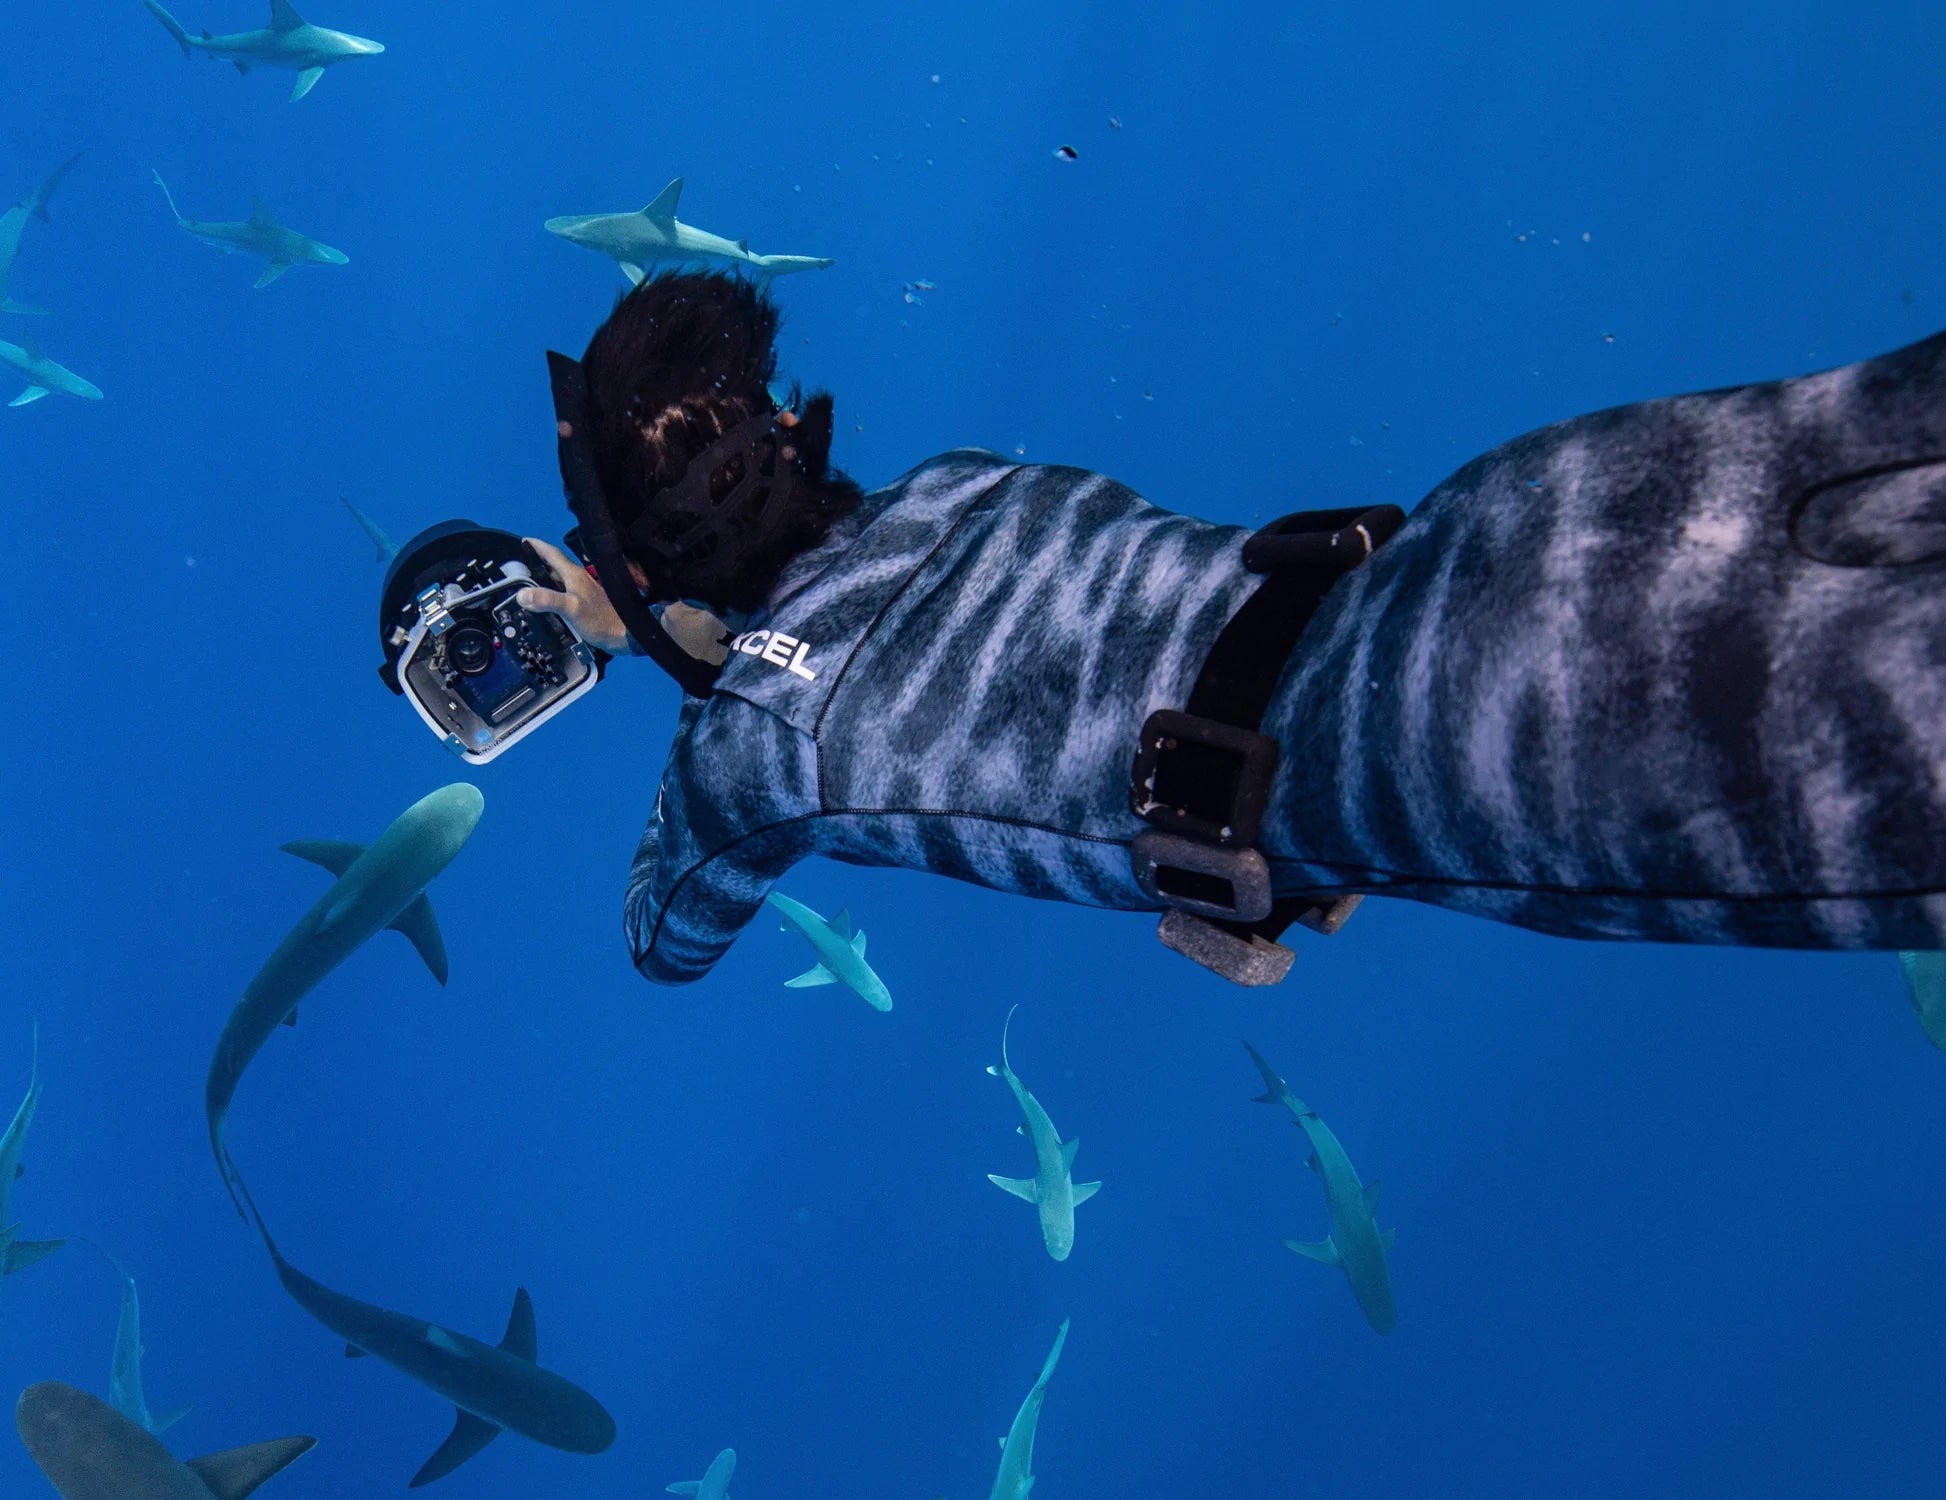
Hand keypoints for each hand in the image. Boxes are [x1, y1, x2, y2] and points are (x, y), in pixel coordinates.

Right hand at [517, 537, 629, 654]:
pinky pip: (563, 594)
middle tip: (519, 568)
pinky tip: (547, 604)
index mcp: (574, 575)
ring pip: (558, 580)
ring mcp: (582, 591)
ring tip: (528, 586)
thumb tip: (522, 594)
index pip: (552, 554)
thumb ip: (547, 599)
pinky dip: (552, 595)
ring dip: (544, 580)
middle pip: (553, 566)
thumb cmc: (601, 620)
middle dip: (536, 564)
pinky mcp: (584, 603)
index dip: (537, 546)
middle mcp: (578, 579)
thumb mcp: (570, 608)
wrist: (624, 635)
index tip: (524, 541)